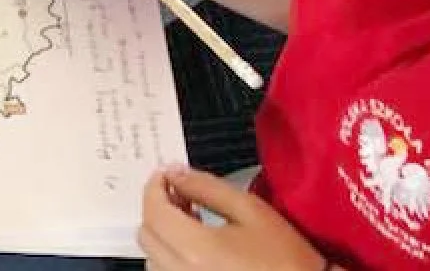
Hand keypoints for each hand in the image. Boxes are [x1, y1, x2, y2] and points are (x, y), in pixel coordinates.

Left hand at [139, 166, 330, 270]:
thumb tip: (174, 173)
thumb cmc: (284, 255)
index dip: (154, 186)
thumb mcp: (250, 210)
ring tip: (192, 219)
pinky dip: (170, 255)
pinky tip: (195, 245)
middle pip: (145, 234)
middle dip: (157, 208)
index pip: (153, 211)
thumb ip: (207, 188)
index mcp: (194, 249)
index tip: (166, 174)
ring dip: (163, 233)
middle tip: (182, 194)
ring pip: (151, 257)